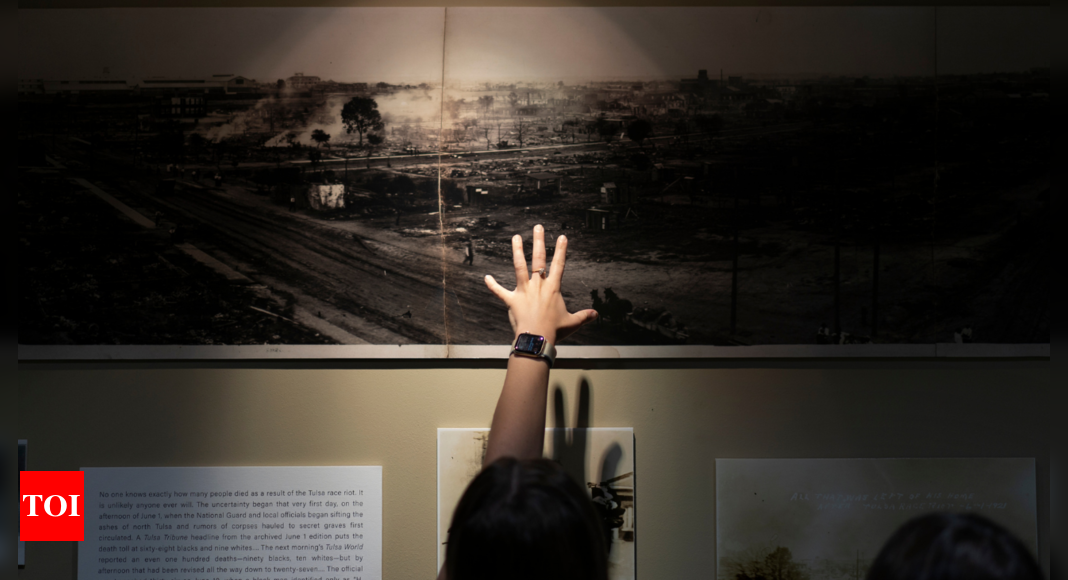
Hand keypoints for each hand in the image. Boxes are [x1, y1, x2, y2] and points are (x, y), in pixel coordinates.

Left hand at [485, 224, 596, 343]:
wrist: (537, 339)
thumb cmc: (555, 330)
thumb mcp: (572, 322)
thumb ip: (584, 316)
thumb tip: (596, 314)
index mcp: (553, 288)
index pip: (559, 265)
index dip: (561, 250)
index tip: (562, 237)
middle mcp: (538, 285)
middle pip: (538, 259)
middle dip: (538, 241)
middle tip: (537, 227)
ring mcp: (524, 291)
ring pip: (519, 267)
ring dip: (517, 251)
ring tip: (515, 237)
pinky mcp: (512, 300)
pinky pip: (500, 291)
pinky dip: (492, 285)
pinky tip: (486, 277)